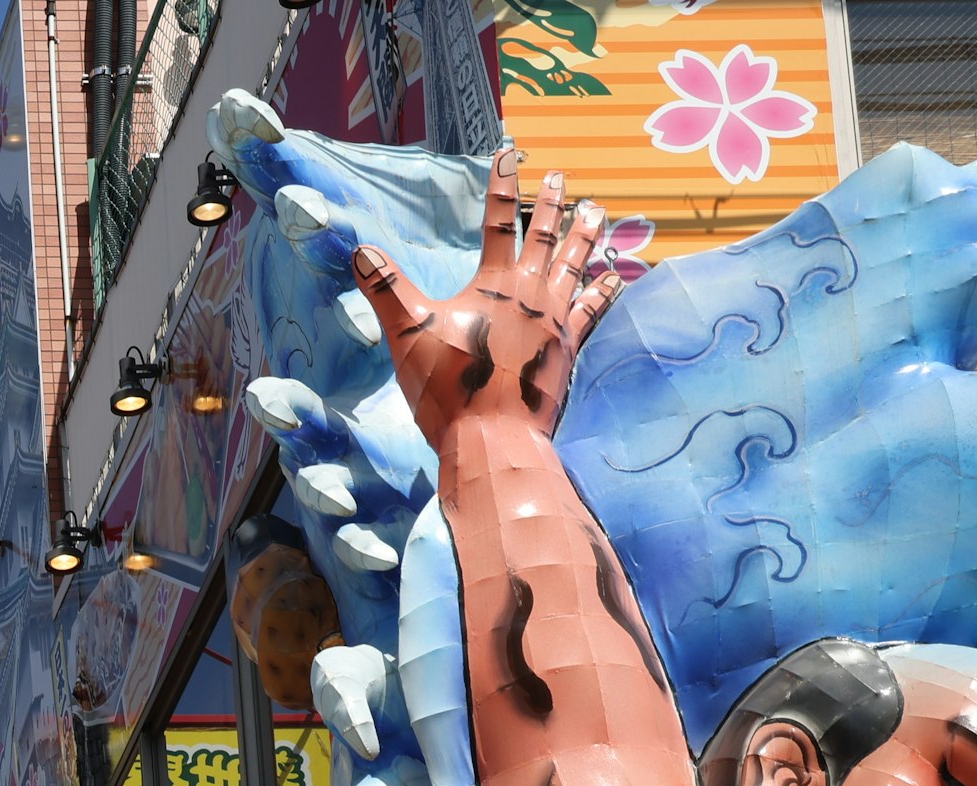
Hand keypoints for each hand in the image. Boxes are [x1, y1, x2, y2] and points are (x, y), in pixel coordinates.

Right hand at [353, 147, 627, 439]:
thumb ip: (388, 290)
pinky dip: (604, 291)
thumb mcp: (408, 336)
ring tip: (597, 210)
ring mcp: (553, 321)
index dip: (501, 187)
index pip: (498, 223)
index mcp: (495, 286)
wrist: (493, 440)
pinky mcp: (565, 349)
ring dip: (585, 236)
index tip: (509, 154)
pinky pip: (591, 311)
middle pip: (544, 238)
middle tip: (561, 177)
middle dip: (551, 204)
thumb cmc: (448, 389)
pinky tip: (615, 276)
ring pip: (575, 266)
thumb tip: (361, 251)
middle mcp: (531, 295)